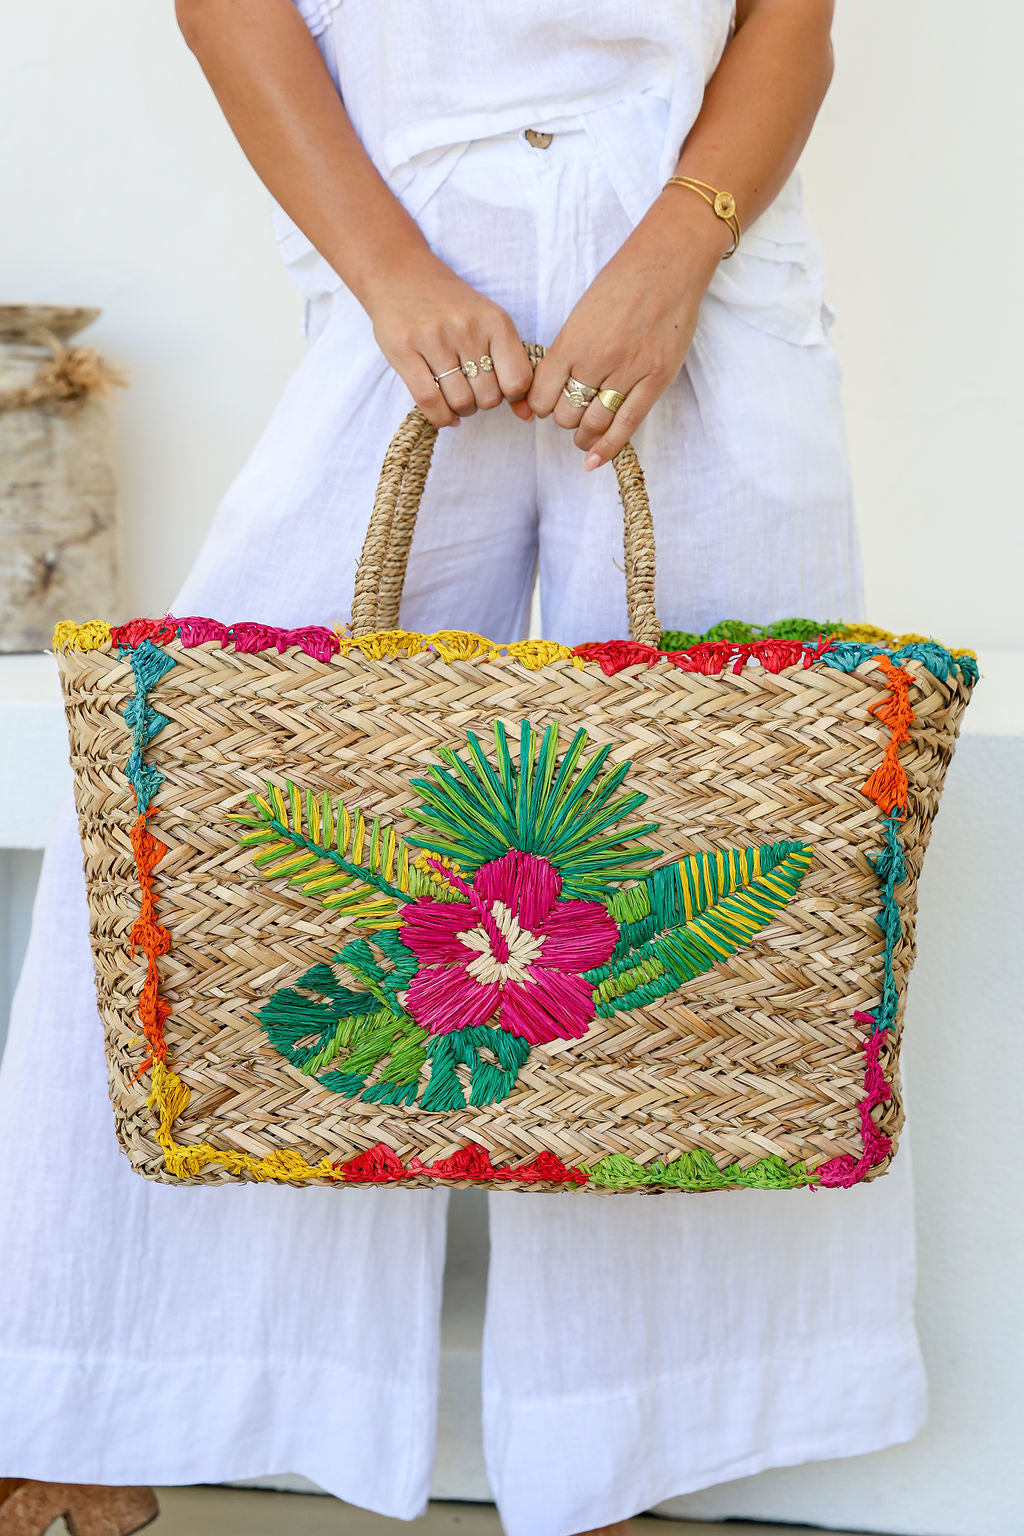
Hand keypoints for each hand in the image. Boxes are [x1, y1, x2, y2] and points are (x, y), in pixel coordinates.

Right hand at [362, 249, 534, 429]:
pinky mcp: (403, 350)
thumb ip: (510, 364)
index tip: (499, 389)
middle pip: (488, 397)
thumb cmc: (450, 306)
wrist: (400, 274)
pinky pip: (429, 402)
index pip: (518, 381)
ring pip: (460, 402)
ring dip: (461, 410)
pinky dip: (440, 417)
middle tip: (472, 391)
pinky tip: (443, 413)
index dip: (511, 396)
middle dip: (482, 403)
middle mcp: (467, 328)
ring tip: (456, 397)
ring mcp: (433, 339)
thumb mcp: (487, 323)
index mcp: (495, 321)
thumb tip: (527, 415)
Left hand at [528, 193, 728, 467]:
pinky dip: (606, 449)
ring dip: (583, 435)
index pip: (541, 394)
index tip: (544, 404)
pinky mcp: (656, 380)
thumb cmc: (621, 283)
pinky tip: (594, 460)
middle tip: (569, 412)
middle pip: (565, 413)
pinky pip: (626, 426)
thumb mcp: (581, 314)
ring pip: (592, 424)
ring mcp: (628, 371)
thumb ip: (564, 352)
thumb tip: (544, 390)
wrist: (668, 264)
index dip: (538, 405)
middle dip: (563, 418)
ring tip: (582, 436)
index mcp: (572, 341)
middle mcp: (597, 359)